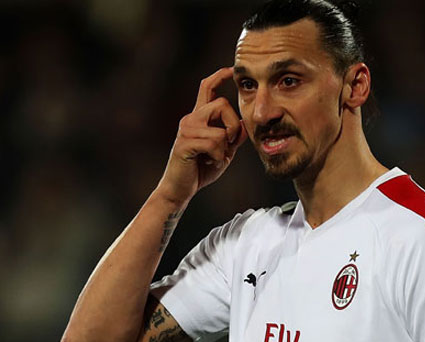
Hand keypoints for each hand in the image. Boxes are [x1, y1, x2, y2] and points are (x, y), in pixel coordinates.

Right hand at [157, 67, 247, 202]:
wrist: (180, 189)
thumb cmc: (201, 169)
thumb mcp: (224, 151)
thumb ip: (233, 137)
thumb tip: (243, 124)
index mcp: (199, 118)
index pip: (207, 88)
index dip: (219, 77)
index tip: (230, 70)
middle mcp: (190, 119)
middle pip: (222, 104)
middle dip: (232, 126)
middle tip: (228, 146)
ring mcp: (186, 130)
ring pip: (220, 128)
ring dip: (224, 147)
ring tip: (214, 158)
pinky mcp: (185, 143)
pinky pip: (214, 143)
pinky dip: (218, 157)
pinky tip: (209, 163)